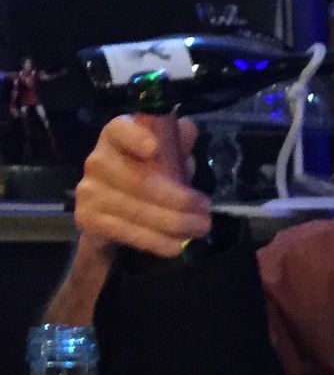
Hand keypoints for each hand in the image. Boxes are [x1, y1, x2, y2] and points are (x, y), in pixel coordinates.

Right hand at [73, 115, 208, 259]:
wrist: (111, 217)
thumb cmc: (145, 178)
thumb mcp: (166, 160)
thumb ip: (176, 146)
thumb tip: (189, 128)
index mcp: (116, 138)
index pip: (119, 130)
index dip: (135, 137)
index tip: (154, 148)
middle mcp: (97, 161)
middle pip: (137, 179)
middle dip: (177, 198)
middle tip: (205, 210)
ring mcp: (89, 190)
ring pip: (135, 209)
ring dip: (173, 222)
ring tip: (199, 228)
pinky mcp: (87, 218)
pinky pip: (125, 231)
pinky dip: (154, 240)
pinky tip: (175, 245)